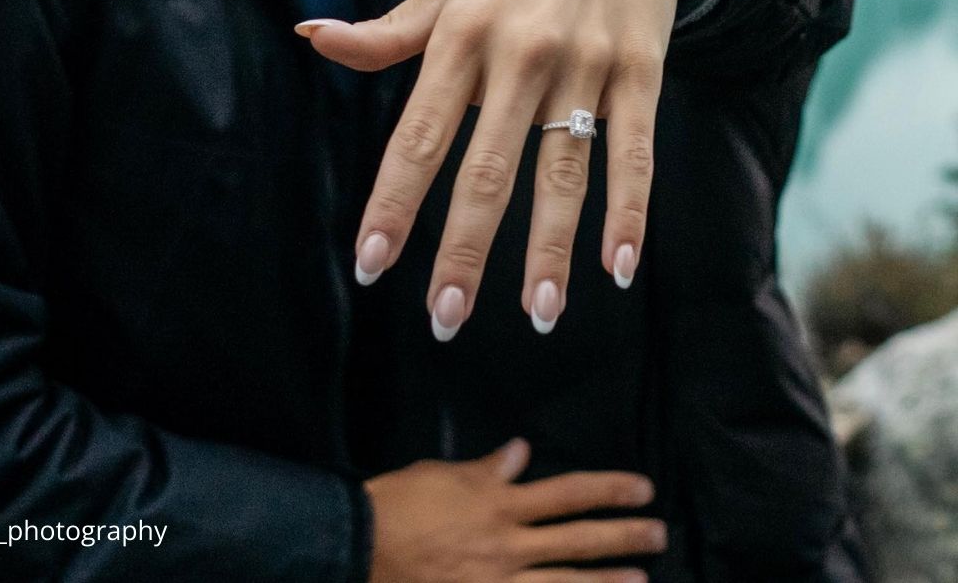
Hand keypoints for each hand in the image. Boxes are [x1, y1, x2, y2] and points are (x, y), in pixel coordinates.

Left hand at [297, 0, 682, 335]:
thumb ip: (387, 31)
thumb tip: (312, 38)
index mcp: (460, 31)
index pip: (416, 135)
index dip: (392, 203)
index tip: (370, 264)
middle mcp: (519, 50)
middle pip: (485, 166)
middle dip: (461, 248)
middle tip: (443, 318)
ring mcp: (584, 60)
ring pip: (563, 168)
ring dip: (548, 248)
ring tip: (536, 314)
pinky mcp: (640, 66)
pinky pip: (635, 149)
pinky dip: (629, 210)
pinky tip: (619, 266)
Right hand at [365, 438, 665, 581]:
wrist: (362, 545)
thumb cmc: (401, 503)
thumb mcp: (445, 475)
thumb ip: (488, 469)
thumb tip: (521, 452)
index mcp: (500, 503)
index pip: (568, 493)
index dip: (608, 489)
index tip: (641, 488)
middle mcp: (508, 544)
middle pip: (577, 540)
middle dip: (623, 536)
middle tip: (660, 533)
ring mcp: (498, 582)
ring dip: (606, 582)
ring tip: (641, 581)